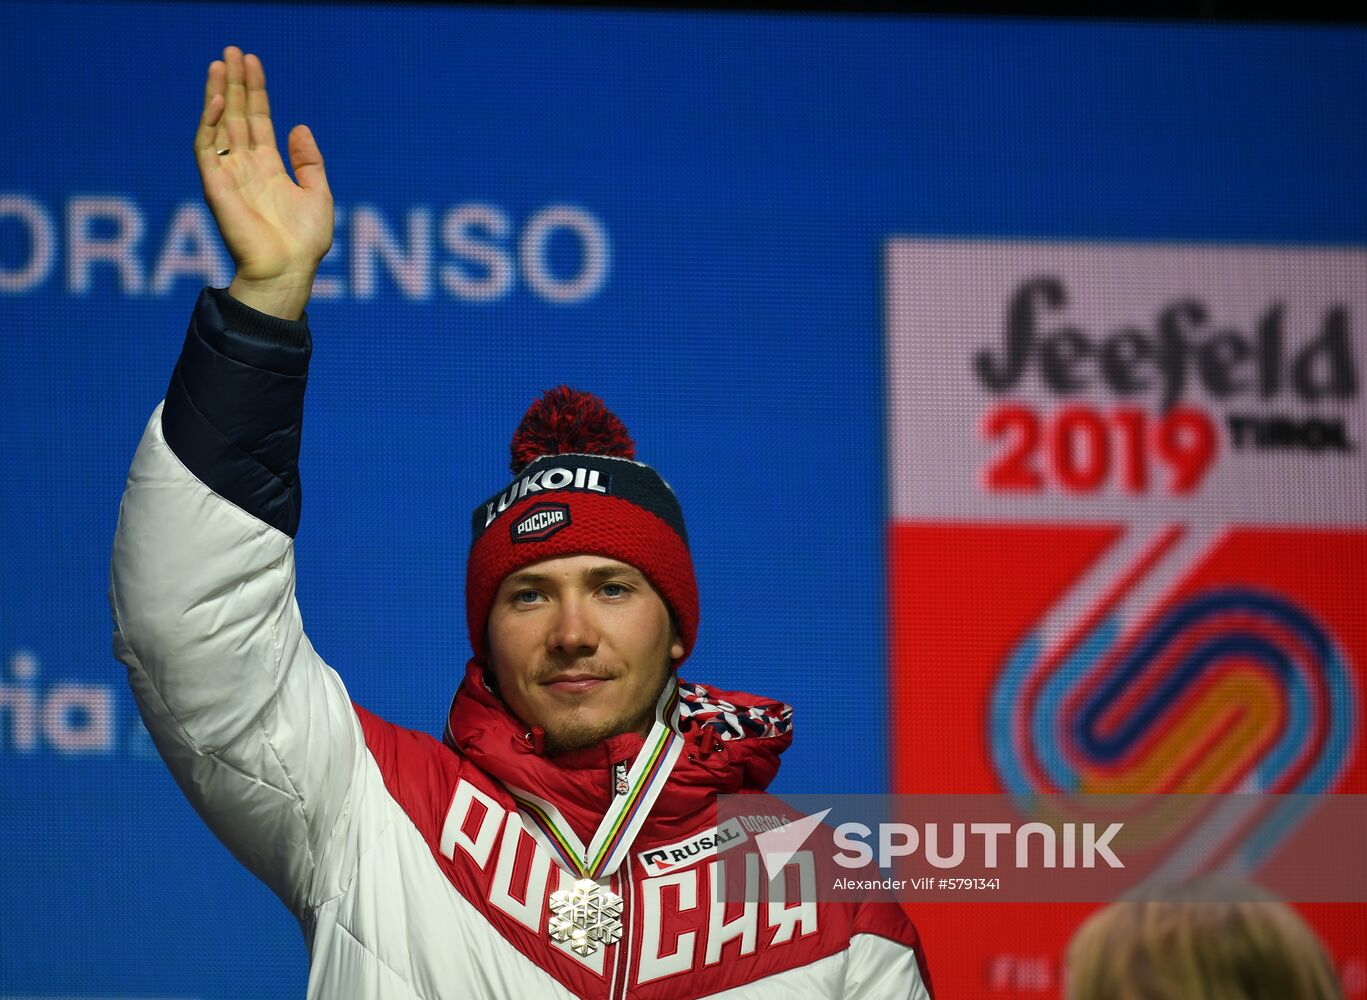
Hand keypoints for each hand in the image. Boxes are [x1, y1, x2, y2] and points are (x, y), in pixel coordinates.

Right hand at [196, 46, 332, 318]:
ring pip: (218, 124)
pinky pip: (206, 149)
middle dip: (235, 84)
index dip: (256, 92)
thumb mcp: (319, 194)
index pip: (259, 120)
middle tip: (234, 51)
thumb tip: (299, 126)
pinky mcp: (215, 185)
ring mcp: (229, 174)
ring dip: (218, 93)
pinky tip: (218, 101)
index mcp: (270, 168)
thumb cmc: (305, 242)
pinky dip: (209, 124)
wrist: (288, 270)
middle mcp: (246, 167)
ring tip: (221, 63)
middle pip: (237, 115)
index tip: (254, 62)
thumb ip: (309, 161)